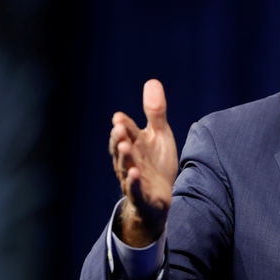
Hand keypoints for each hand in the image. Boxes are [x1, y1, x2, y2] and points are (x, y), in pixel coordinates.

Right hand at [109, 79, 177, 246]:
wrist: (160, 197)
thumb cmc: (156, 163)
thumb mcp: (159, 135)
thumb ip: (155, 112)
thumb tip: (152, 81)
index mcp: (133, 144)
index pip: (126, 132)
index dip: (123, 125)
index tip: (119, 117)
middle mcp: (129, 161)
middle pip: (121, 149)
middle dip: (119, 139)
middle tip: (119, 128)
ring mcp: (134, 179)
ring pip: (125, 168)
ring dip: (124, 157)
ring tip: (125, 147)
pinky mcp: (142, 196)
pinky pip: (135, 190)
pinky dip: (133, 182)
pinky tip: (134, 173)